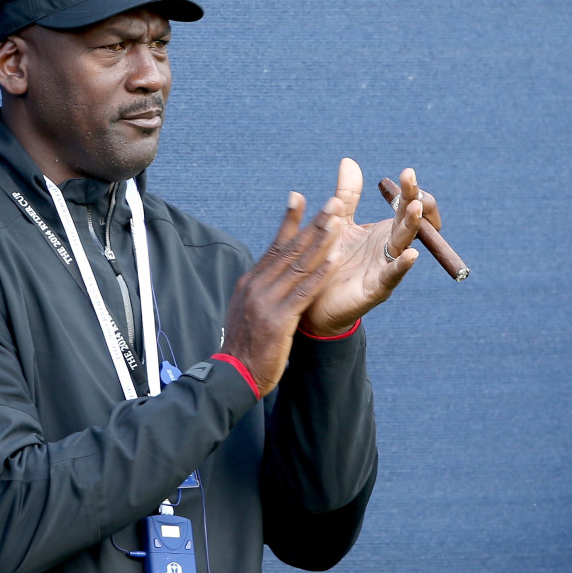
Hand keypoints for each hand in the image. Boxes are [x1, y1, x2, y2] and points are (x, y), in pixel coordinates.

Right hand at [220, 192, 344, 395]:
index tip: (299, 197)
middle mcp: (256, 287)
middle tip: (332, 201)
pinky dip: (320, 272)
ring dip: (321, 241)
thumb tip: (268, 277)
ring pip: (298, 265)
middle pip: (289, 249)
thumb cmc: (244, 347)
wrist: (233, 375)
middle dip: (313, 223)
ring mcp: (266, 302)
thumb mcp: (246, 312)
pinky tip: (334, 257)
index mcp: (250, 283)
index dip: (289, 222)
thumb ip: (260, 292)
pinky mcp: (278, 320)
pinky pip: (304, 291)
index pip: (273, 246)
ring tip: (338, 220)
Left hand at [297, 160, 440, 335]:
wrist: (312, 301)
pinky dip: (402, 266)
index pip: (406, 207)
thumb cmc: (329, 262)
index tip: (407, 174)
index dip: (411, 191)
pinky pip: (392, 276)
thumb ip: (346, 196)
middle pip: (410, 221)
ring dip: (411, 225)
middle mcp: (389, 248)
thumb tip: (348, 161)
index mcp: (383, 231)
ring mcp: (385, 268)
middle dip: (414, 200)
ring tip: (415, 208)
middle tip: (411, 181)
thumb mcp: (337, 223)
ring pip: (404, 244)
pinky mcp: (376, 289)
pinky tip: (410, 255)